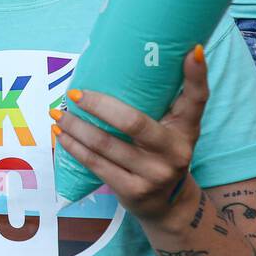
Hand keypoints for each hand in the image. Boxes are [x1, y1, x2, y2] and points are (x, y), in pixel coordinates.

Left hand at [52, 45, 208, 226]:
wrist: (169, 205)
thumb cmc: (164, 153)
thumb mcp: (174, 129)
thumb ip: (165, 101)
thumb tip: (136, 58)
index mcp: (187, 128)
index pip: (198, 98)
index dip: (197, 75)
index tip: (192, 50)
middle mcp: (175, 152)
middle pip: (133, 122)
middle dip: (98, 105)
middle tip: (74, 93)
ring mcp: (154, 174)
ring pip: (106, 145)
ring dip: (76, 127)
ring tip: (57, 113)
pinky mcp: (133, 191)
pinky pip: (96, 165)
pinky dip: (75, 148)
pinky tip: (62, 135)